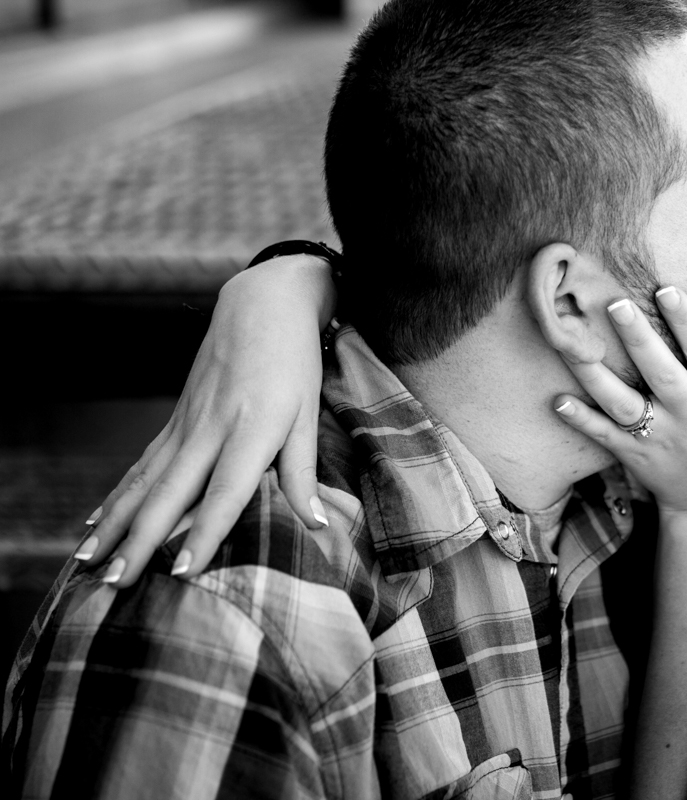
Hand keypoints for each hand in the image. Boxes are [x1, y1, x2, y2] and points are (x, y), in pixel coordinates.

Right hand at [75, 255, 335, 586]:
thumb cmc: (295, 363)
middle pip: (171, 493)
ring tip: (89, 560)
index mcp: (251, 430)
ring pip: (145, 480)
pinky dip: (119, 494)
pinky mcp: (177, 418)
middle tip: (115, 580)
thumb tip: (317, 523)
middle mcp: (211, 430)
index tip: (181, 570)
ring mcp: (187, 423)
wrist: (262, 304)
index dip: (205, 532)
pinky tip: (98, 520)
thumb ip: (303, 471)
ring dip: (116, 523)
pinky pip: (143, 463)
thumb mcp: (309, 414)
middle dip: (140, 540)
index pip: (226, 492)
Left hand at [553, 285, 686, 520]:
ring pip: (625, 403)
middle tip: (616, 303)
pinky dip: (581, 420)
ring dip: (599, 374)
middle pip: (662, 372)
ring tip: (575, 344)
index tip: (666, 288)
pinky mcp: (636, 456)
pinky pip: (605, 436)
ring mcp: (662, 439)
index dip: (686, 320)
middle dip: (638, 337)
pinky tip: (558, 401)